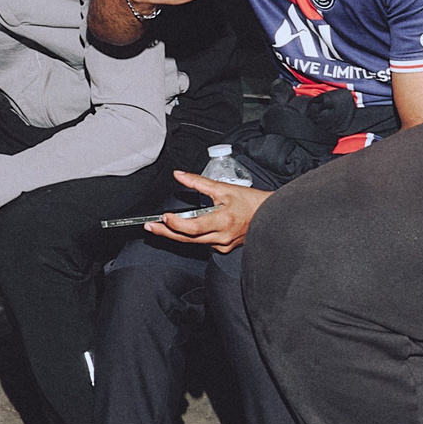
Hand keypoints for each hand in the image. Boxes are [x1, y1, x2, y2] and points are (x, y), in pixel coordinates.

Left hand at [145, 171, 271, 251]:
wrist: (271, 215)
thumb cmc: (251, 202)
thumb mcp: (224, 188)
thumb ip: (199, 182)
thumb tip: (180, 175)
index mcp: (223, 220)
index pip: (193, 227)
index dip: (175, 224)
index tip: (163, 217)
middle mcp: (222, 236)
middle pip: (188, 238)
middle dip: (167, 232)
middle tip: (151, 226)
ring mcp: (224, 244)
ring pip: (194, 243)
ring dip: (177, 235)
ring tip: (162, 227)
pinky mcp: (225, 247)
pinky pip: (204, 244)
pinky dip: (193, 237)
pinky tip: (185, 230)